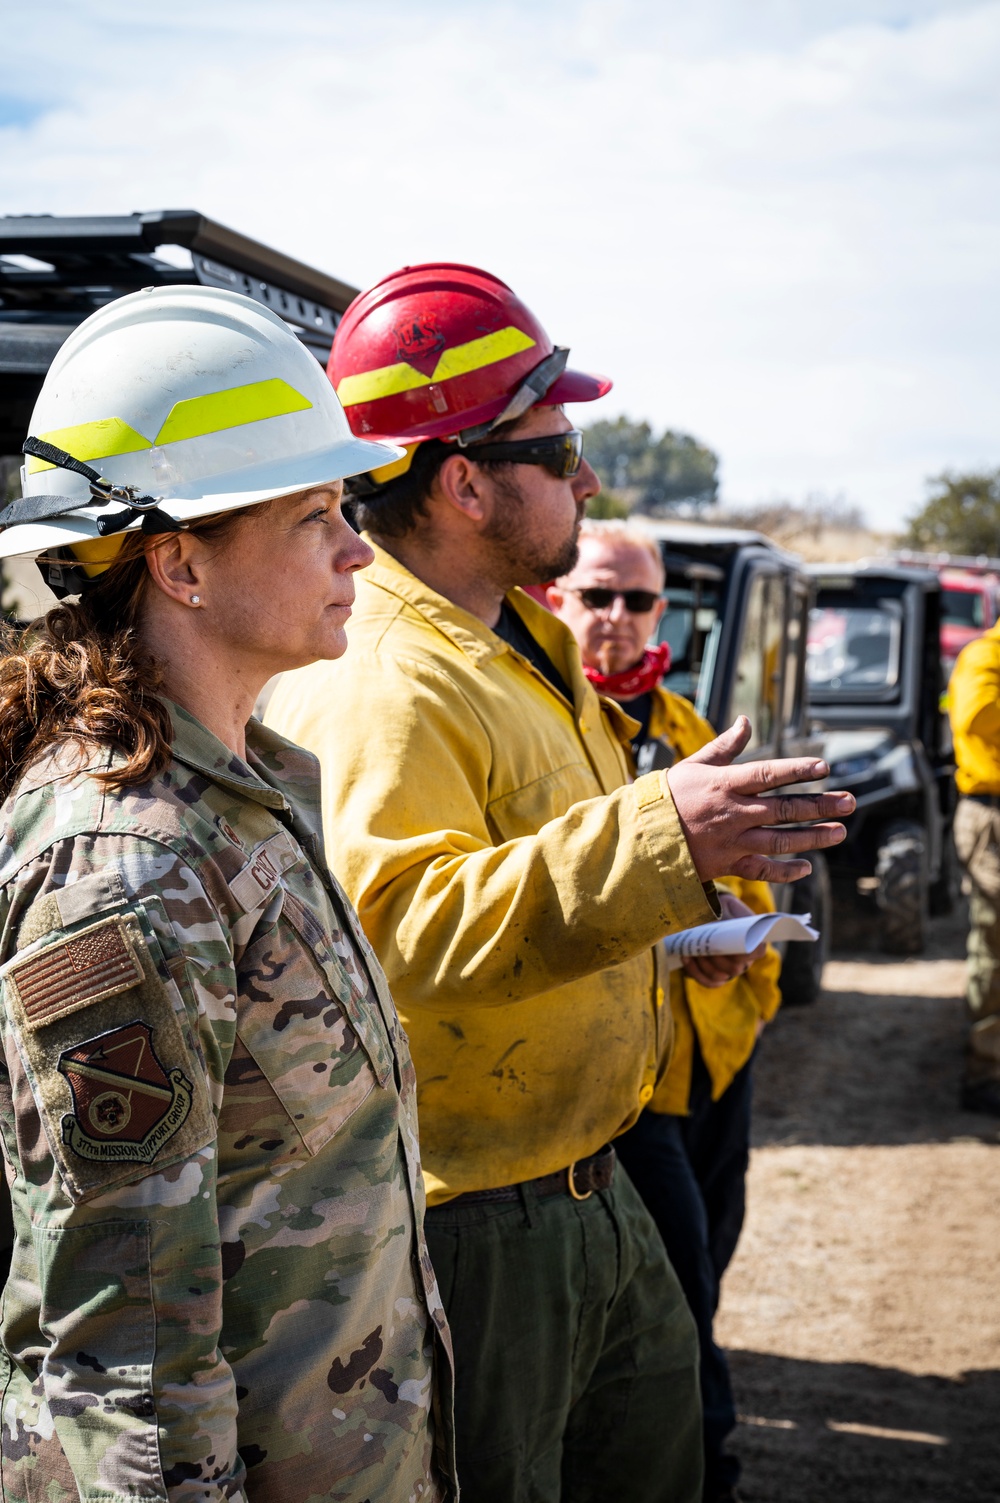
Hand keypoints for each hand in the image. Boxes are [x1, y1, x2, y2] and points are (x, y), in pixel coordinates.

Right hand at [666, 716, 854, 883]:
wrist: (640, 837)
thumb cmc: (667, 797)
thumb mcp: (694, 765)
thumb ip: (724, 746)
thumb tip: (745, 721)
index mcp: (724, 784)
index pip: (767, 774)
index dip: (797, 770)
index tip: (823, 767)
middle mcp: (733, 813)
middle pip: (785, 809)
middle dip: (821, 806)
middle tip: (850, 802)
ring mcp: (732, 841)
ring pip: (780, 840)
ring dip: (813, 837)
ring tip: (839, 832)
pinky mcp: (726, 864)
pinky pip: (761, 870)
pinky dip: (784, 871)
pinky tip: (805, 867)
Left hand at [681, 893, 765, 986]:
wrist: (711, 914)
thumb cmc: (721, 909)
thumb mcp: (725, 906)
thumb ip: (725, 915)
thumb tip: (715, 926)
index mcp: (753, 941)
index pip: (758, 951)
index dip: (745, 953)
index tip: (729, 946)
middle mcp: (744, 960)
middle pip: (735, 969)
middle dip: (717, 959)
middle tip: (704, 947)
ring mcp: (730, 970)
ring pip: (719, 977)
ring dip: (704, 965)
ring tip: (692, 951)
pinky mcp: (716, 976)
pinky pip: (708, 982)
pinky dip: (695, 972)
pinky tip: (686, 957)